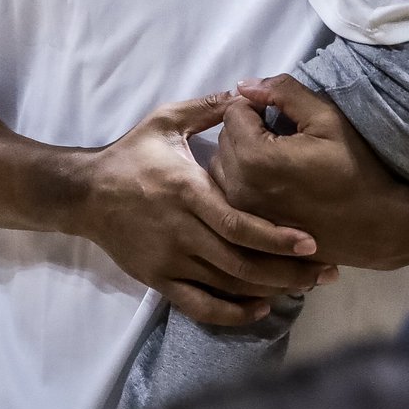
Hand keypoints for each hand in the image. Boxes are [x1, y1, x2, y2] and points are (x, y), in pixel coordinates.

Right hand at [78, 92, 334, 325]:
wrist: (85, 193)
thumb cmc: (131, 153)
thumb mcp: (166, 120)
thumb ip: (207, 108)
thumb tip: (244, 95)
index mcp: (187, 191)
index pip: (238, 224)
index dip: (276, 238)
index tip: (311, 242)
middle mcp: (181, 231)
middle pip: (240, 263)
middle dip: (287, 271)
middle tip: (324, 272)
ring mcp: (169, 260)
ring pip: (226, 287)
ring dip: (269, 290)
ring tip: (304, 287)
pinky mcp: (159, 280)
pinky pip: (200, 306)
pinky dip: (233, 313)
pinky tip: (260, 307)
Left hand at [211, 76, 408, 270]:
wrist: (376, 227)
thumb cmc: (355, 168)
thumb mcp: (326, 118)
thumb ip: (283, 93)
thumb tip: (245, 84)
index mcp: (255, 158)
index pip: (233, 112)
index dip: (258, 105)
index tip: (283, 115)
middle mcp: (239, 188)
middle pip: (224, 137)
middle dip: (247, 128)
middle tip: (283, 134)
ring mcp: (241, 213)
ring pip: (222, 164)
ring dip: (241, 153)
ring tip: (277, 157)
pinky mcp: (248, 229)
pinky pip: (229, 190)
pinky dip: (242, 178)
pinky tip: (273, 180)